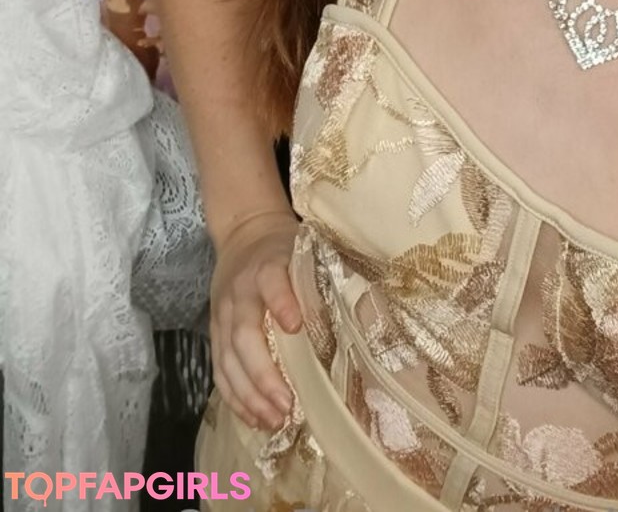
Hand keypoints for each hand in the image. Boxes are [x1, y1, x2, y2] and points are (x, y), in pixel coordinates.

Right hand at [209, 210, 302, 429]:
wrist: (244, 234)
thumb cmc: (284, 248)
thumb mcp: (304, 250)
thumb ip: (321, 276)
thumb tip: (366, 309)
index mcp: (266, 267)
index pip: (271, 282)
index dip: (282, 303)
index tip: (296, 326)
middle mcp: (239, 293)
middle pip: (243, 335)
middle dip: (263, 373)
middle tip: (287, 404)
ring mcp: (222, 315)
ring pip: (227, 360)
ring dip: (249, 394)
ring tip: (273, 420)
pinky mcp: (214, 333)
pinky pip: (220, 370)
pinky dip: (235, 397)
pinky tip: (253, 417)